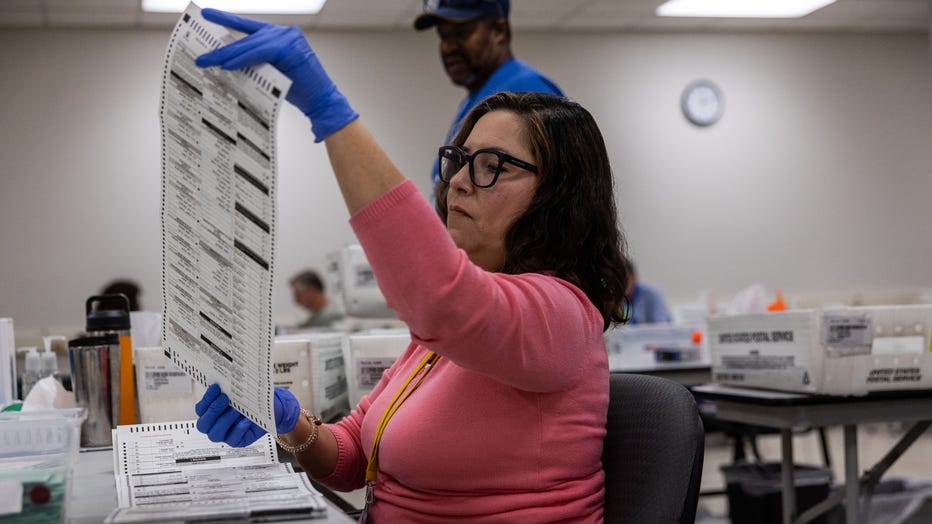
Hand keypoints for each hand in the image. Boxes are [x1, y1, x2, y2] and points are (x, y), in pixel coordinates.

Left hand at [195, 8, 357, 141]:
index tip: (206, 15)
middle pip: (247, 37)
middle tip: (202, 55)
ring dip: (229, 55)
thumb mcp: (272, 72)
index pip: (248, 27)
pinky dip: (243, 59)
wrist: (321, 102)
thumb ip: (255, 63)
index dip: (226, 20)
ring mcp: (289, 38)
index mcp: (280, 37)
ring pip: (251, 44)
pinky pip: (260, 52)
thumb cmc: (299, 91)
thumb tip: (227, 64)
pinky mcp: (290, 49)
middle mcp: (285, 33)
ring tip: (209, 62)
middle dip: (223, 47)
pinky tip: (228, 65)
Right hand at [195, 384, 301, 446]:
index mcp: (210, 412)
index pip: (200, 409)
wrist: (272, 408)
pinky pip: (233, 439)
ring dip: (225, 420)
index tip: (216, 387)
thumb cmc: (252, 399)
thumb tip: (222, 381)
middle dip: (213, 411)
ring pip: (216, 434)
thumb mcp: (240, 392)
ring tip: (236, 410)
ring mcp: (225, 435)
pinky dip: (239, 429)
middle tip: (224, 398)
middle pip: (203, 424)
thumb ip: (229, 389)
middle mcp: (215, 425)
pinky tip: (246, 421)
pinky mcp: (237, 441)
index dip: (206, 399)